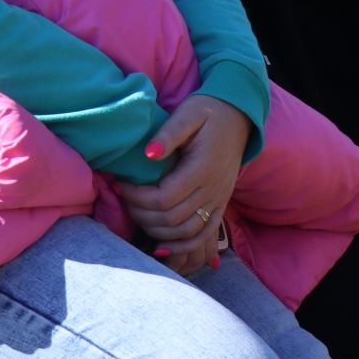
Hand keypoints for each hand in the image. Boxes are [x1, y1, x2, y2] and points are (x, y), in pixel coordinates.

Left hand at [112, 95, 251, 275]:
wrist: (238, 117)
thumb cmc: (209, 112)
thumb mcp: (188, 113)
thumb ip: (168, 134)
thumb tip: (148, 154)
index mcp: (202, 168)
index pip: (163, 197)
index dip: (137, 197)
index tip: (121, 183)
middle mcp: (212, 190)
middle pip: (171, 219)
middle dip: (141, 213)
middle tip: (124, 198)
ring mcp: (218, 200)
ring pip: (185, 232)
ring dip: (156, 231)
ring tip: (137, 213)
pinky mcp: (220, 205)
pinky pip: (203, 235)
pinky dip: (182, 246)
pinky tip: (161, 245)